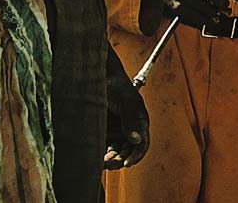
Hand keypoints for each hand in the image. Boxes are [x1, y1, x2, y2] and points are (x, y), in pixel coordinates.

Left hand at [104, 48, 148, 168]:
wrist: (96, 75)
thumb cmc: (114, 83)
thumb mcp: (125, 100)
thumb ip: (131, 118)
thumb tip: (136, 139)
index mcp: (139, 120)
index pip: (142, 143)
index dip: (136, 155)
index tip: (127, 163)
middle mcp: (129, 127)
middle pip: (129, 150)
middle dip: (121, 159)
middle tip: (111, 163)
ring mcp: (115, 130)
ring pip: (116, 152)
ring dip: (111, 159)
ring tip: (103, 161)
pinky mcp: (103, 131)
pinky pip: (104, 147)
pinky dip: (101, 154)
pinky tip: (96, 157)